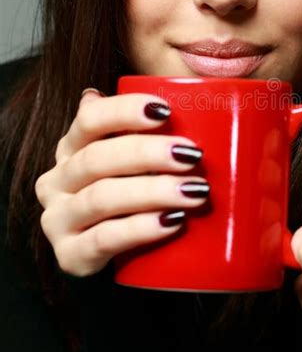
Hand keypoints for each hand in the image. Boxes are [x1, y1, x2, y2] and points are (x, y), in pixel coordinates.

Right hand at [34, 89, 208, 276]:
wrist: (115, 256)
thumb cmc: (131, 198)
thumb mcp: (134, 163)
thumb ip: (145, 131)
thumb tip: (172, 94)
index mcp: (71, 148)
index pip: (89, 119)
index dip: (125, 111)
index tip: (166, 111)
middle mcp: (57, 180)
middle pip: (98, 159)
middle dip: (149, 154)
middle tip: (193, 155)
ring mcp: (58, 219)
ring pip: (102, 198)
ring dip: (153, 192)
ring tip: (195, 191)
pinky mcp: (69, 256)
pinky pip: (105, 239)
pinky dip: (142, 229)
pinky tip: (172, 221)